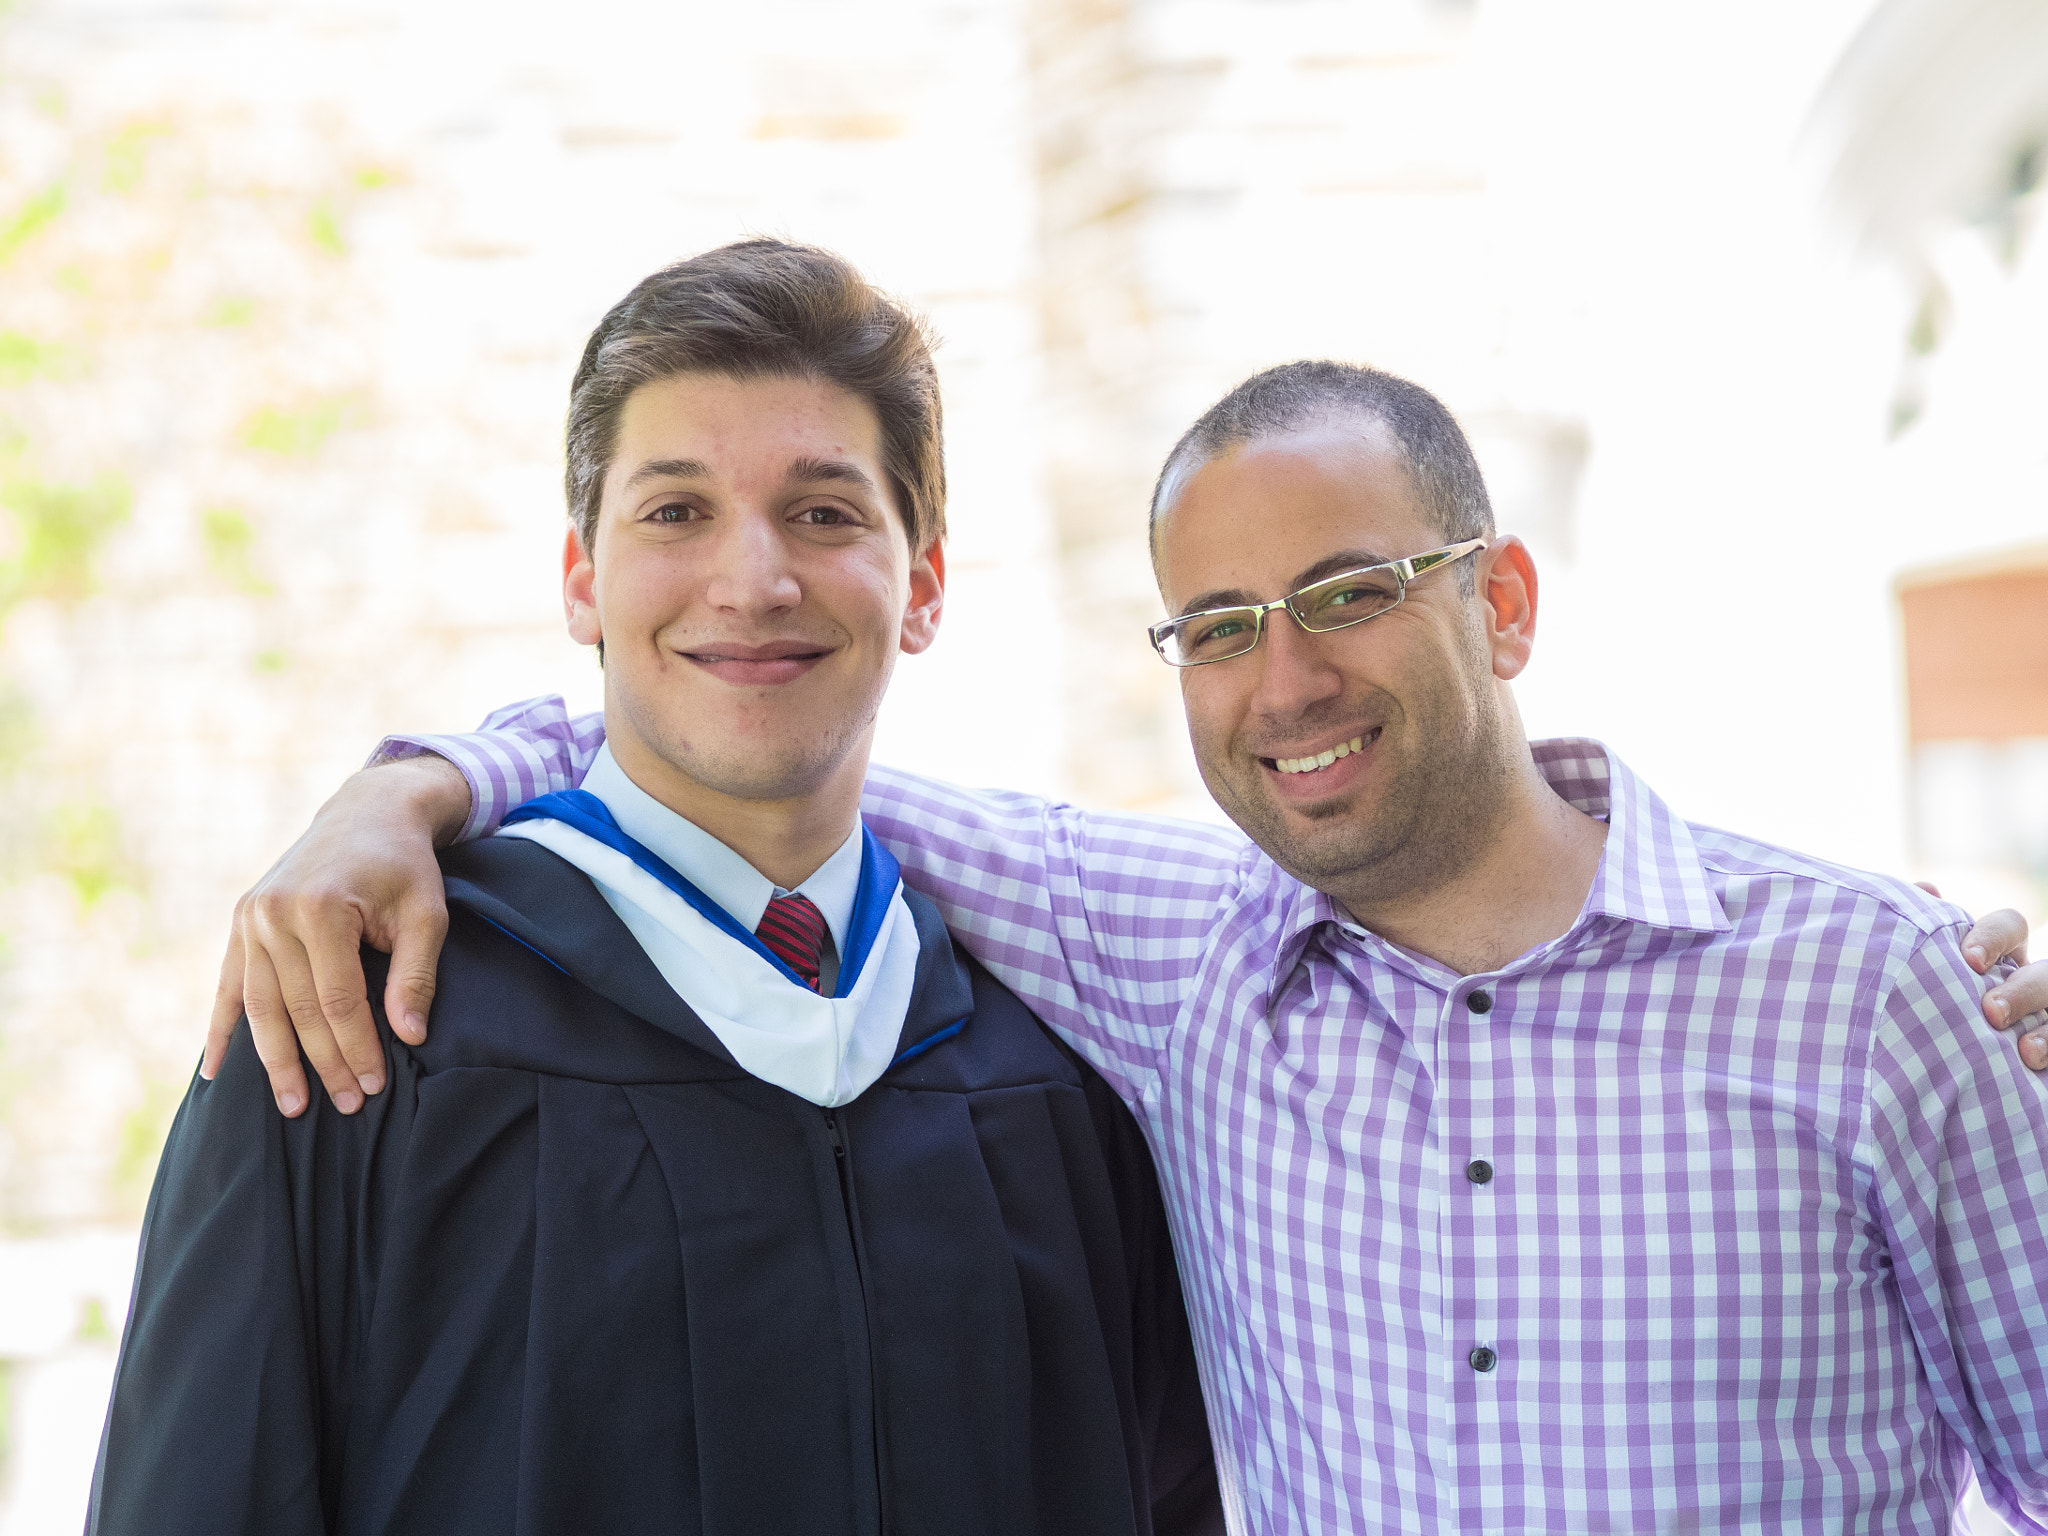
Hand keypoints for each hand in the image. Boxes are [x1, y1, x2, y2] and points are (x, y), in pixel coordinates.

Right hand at [203, 755, 472, 1114]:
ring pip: (259, 1005)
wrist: (367, 813)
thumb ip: (415, 975)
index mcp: (322, 909)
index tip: (374, 1085)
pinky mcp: (241, 922)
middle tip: (347, 1106)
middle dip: (323, 1063)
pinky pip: (227, 985)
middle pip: (298, 1008)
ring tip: (292, 1105)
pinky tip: (216, 1072)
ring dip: (274, 1060)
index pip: (339, 1000)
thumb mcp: (426, 914)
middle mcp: (274, 914)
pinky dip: (221, 1029)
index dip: (357, 1047)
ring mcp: (250, 918)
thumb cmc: (405, 867)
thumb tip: (409, 1038)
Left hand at [1930, 893, 2047, 1068]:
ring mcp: (2041, 1013)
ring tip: (2024, 1050)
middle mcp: (2028, 979)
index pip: (2010, 926)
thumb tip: (1928, 889)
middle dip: (2024, 990)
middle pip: (2045, 972)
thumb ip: (1928, 931)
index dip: (1995, 938)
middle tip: (1991, 1011)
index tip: (1969, 960)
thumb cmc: (1931, 999)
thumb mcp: (1931, 966)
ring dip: (2045, 1028)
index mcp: (1998, 953)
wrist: (1932, 1058)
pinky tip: (2031, 1061)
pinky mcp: (2044, 1045)